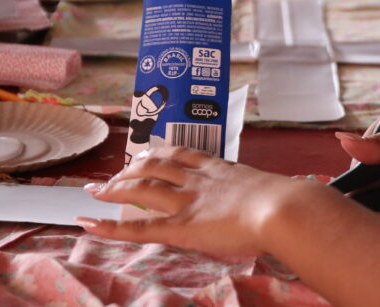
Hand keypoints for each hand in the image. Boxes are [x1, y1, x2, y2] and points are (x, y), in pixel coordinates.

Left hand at [79, 146, 307, 258]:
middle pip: (158, 164)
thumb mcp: (272, 190)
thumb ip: (261, 194)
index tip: (148, 153)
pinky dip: (111, 225)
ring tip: (96, 191)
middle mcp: (199, 179)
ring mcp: (187, 201)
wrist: (283, 209)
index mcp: (221, 169)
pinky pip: (140, 225)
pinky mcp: (180, 226)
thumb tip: (276, 203)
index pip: (183, 154)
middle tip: (115, 174)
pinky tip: (90, 223)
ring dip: (116, 187)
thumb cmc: (288, 203)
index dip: (162, 153)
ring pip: (143, 186)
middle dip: (132, 167)